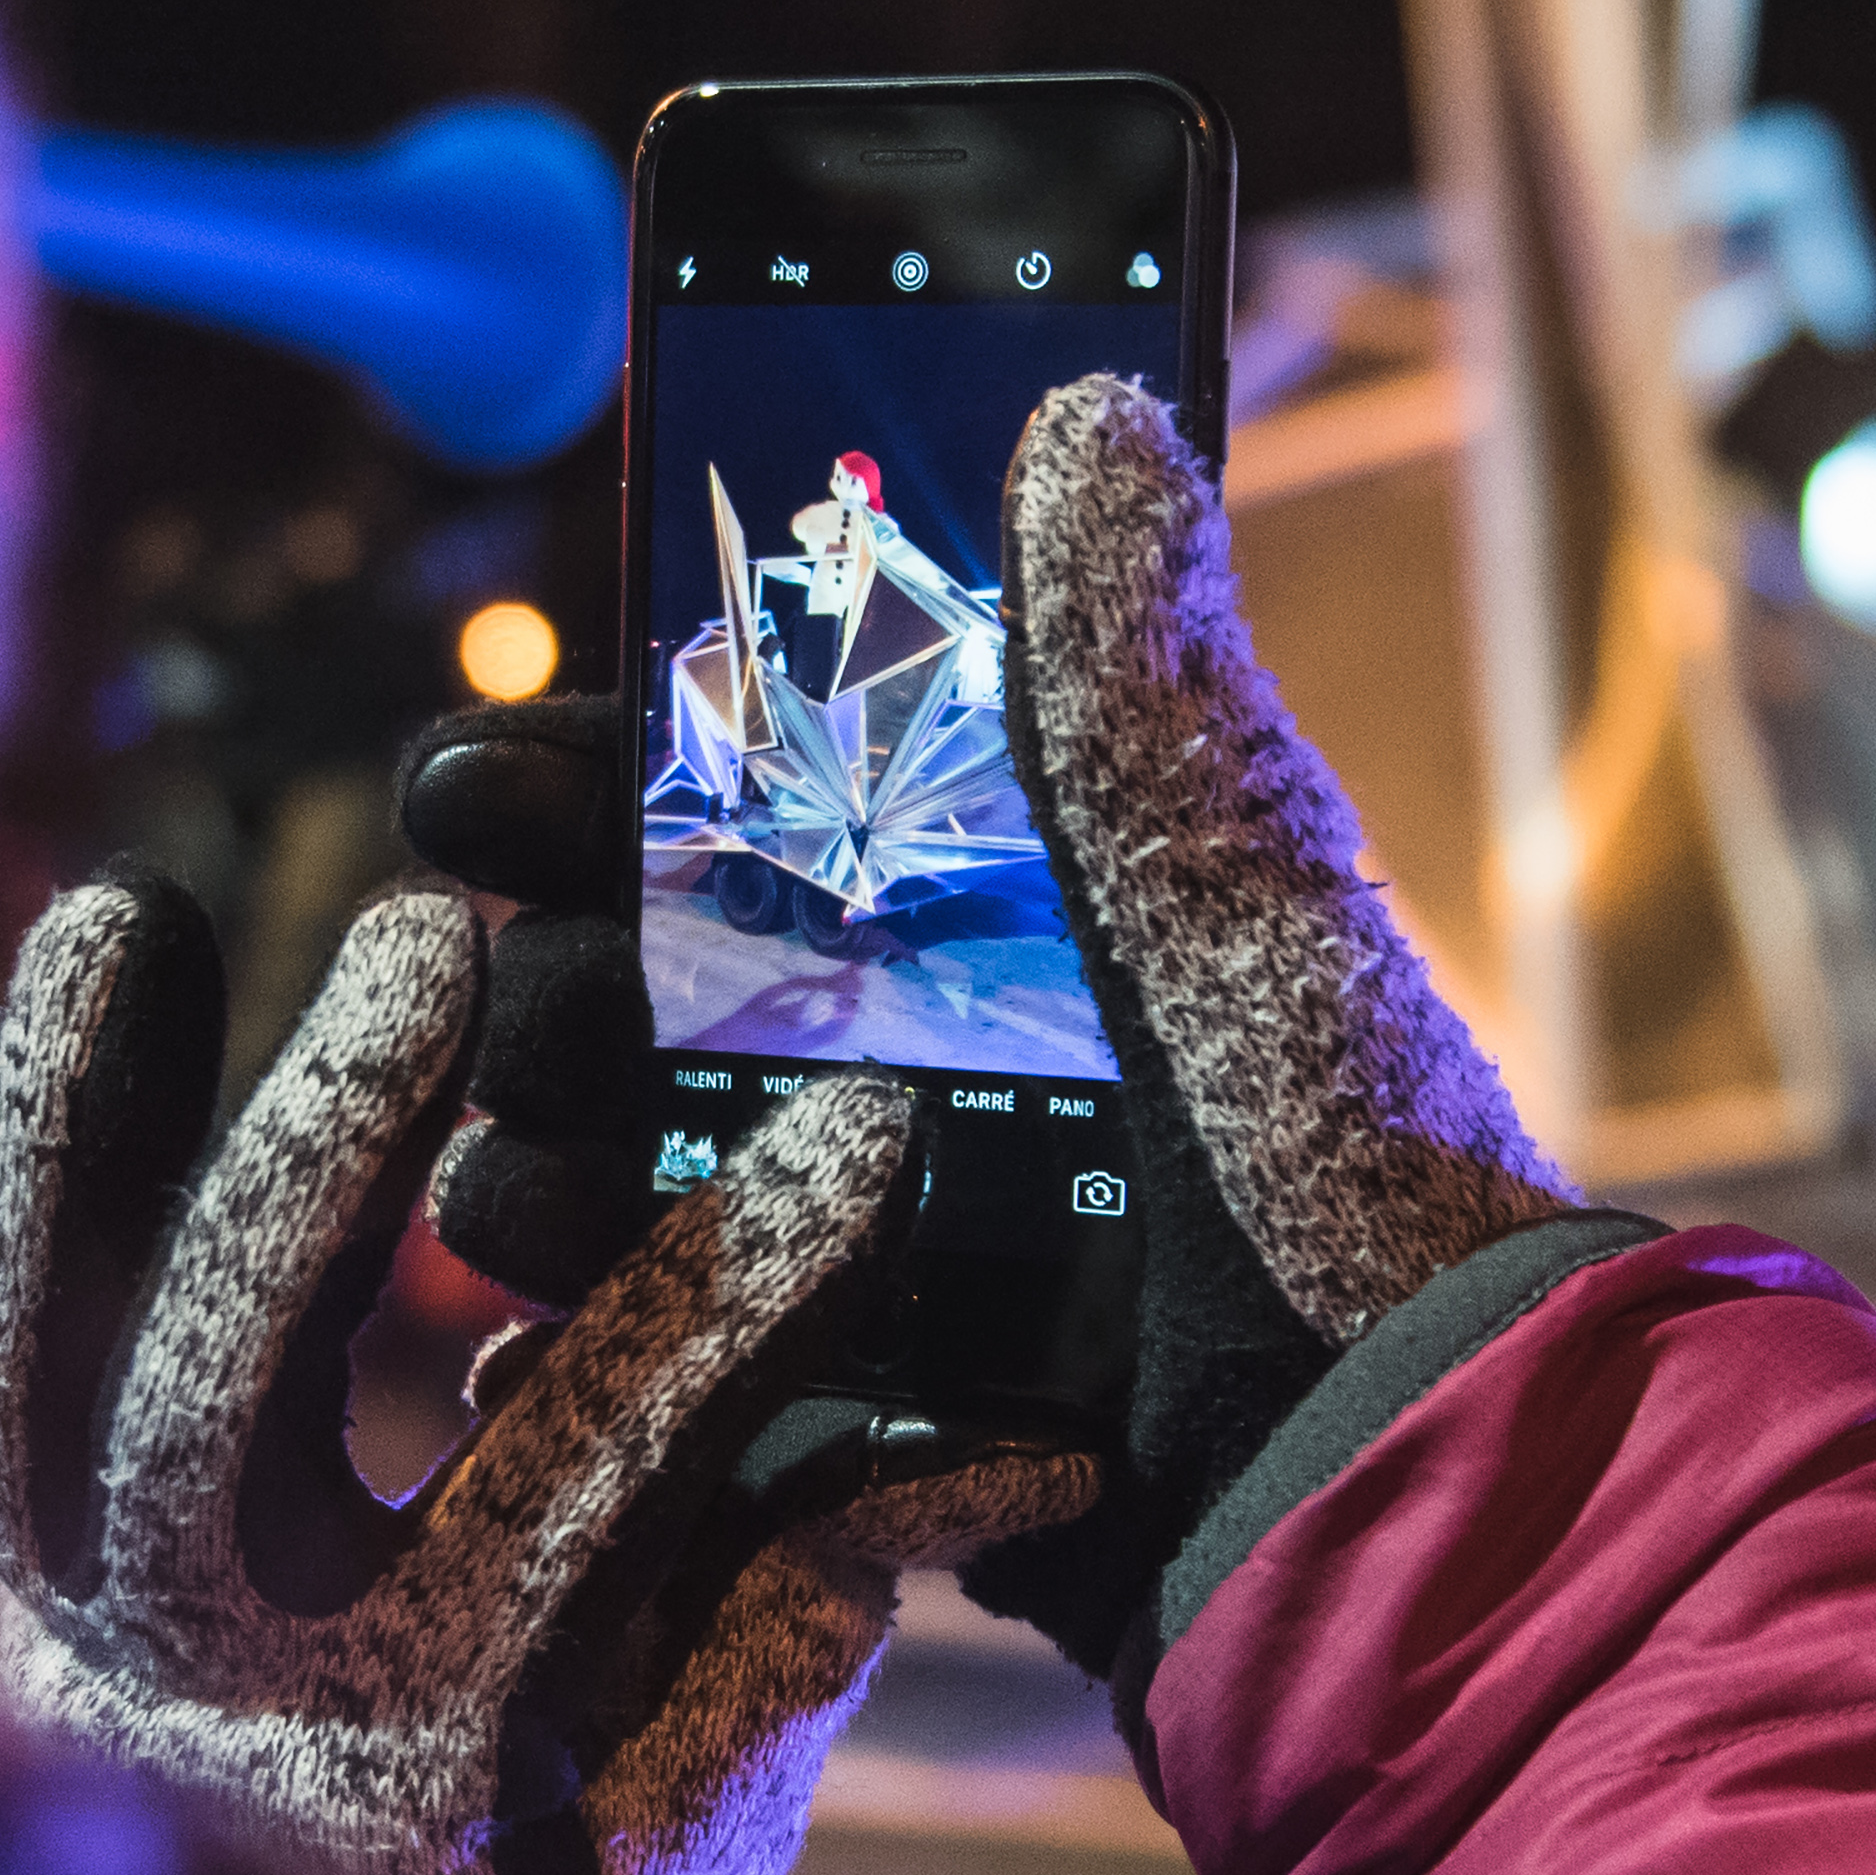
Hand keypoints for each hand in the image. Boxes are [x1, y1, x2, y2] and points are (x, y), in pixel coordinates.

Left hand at [0, 877, 1079, 1874]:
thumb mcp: (693, 1845)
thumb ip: (803, 1621)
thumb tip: (1026, 1444)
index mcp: (427, 1758)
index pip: (581, 1490)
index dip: (725, 1308)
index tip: (860, 1126)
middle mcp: (214, 1693)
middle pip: (209, 1401)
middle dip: (313, 1157)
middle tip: (430, 942)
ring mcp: (72, 1637)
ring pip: (13, 1367)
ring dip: (67, 1131)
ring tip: (130, 907)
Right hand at [394, 378, 1594, 1708]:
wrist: (1404, 1473)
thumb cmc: (1349, 1168)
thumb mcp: (1239, 896)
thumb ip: (1130, 677)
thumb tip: (1086, 401)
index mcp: (981, 904)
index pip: (724, 795)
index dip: (577, 774)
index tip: (471, 781)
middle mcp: (900, 1056)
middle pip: (626, 987)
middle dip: (540, 988)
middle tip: (515, 1003)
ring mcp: (861, 1238)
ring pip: (610, 1184)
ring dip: (542, 1177)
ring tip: (538, 1194)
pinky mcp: (850, 1411)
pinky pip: (664, 1369)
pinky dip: (595, 1364)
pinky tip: (549, 1360)